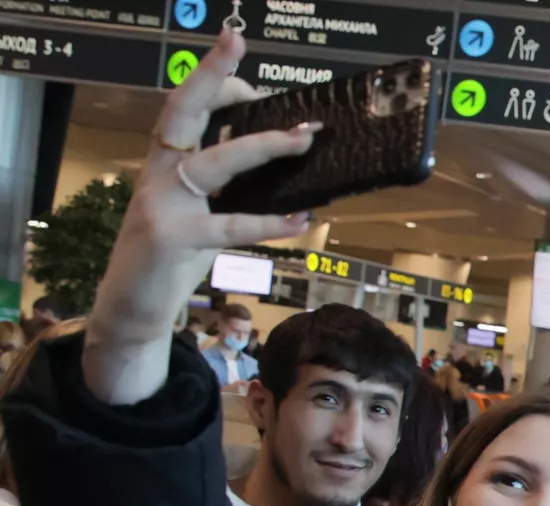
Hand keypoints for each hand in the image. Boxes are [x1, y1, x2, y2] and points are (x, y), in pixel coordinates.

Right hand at [83, 28, 314, 405]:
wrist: (131, 306)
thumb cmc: (171, 255)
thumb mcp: (193, 209)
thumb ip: (222, 185)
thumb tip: (274, 157)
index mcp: (164, 161)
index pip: (184, 107)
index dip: (210, 78)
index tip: (238, 57)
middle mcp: (159, 173)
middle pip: (185, 111)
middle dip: (211, 75)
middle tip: (236, 41)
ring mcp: (164, 204)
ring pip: (217, 163)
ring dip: (263, 146)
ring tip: (303, 136)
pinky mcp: (176, 238)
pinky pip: (232, 226)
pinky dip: (270, 222)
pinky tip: (302, 218)